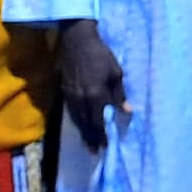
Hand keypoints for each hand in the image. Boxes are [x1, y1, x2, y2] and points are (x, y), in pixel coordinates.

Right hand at [58, 20, 126, 150]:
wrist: (76, 40)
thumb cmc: (100, 55)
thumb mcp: (116, 73)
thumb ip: (119, 94)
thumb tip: (126, 111)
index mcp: (97, 95)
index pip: (99, 121)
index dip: (102, 135)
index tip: (105, 147)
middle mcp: (82, 99)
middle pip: (87, 124)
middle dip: (91, 138)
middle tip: (95, 151)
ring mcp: (71, 96)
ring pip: (77, 119)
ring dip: (83, 133)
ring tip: (87, 144)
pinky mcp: (65, 91)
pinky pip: (71, 112)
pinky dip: (76, 121)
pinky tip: (80, 126)